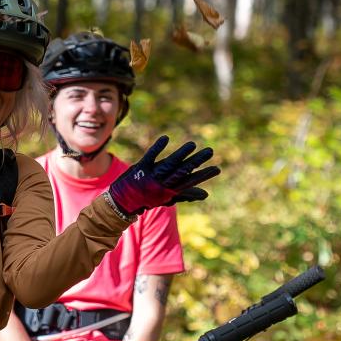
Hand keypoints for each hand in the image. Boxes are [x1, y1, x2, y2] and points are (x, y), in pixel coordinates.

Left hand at [105, 136, 219, 218]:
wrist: (123, 202)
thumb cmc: (149, 198)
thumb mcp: (168, 198)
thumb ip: (186, 194)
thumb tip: (206, 195)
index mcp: (171, 190)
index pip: (190, 182)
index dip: (204, 175)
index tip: (217, 168)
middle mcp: (163, 183)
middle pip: (183, 170)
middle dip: (197, 161)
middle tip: (211, 151)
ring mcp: (152, 175)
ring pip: (169, 163)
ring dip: (181, 153)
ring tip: (193, 144)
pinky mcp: (141, 167)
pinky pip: (150, 155)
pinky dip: (157, 147)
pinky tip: (166, 138)